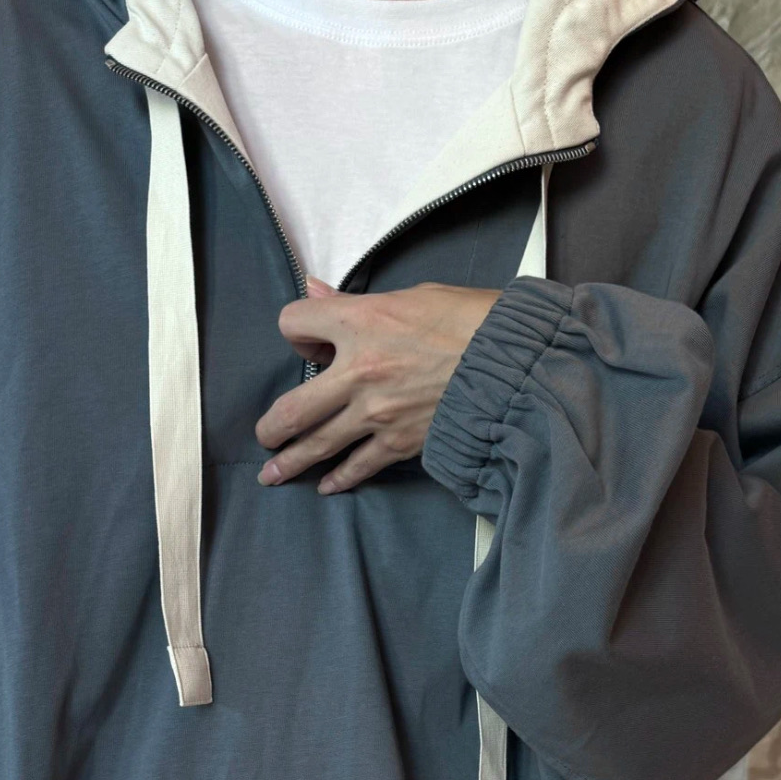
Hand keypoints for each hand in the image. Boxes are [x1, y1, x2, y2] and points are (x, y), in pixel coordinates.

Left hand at [256, 276, 501, 493]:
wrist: (514, 366)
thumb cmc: (471, 322)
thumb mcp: (413, 296)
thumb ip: (357, 303)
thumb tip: (318, 293)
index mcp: (360, 322)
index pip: (293, 324)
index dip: (296, 331)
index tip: (309, 341)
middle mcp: (358, 371)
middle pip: (292, 406)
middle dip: (272, 425)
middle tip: (265, 434)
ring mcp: (376, 413)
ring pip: (317, 444)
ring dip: (290, 461)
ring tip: (273, 474)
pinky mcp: (399, 442)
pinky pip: (358, 466)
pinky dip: (340, 479)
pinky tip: (327, 486)